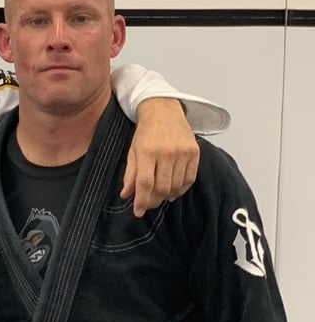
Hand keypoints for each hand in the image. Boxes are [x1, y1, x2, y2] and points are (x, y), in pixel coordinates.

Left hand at [121, 97, 199, 216]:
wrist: (163, 110)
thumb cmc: (146, 132)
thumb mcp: (133, 151)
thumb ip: (130, 174)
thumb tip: (126, 194)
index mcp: (148, 152)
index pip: (145, 183)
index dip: (142, 201)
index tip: (138, 211)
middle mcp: (167, 152)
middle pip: (162, 187)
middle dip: (154, 200)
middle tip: (148, 203)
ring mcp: (183, 152)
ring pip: (176, 186)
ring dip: (167, 196)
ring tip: (160, 195)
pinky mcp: (195, 152)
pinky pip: (189, 179)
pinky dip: (181, 189)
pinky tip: (174, 190)